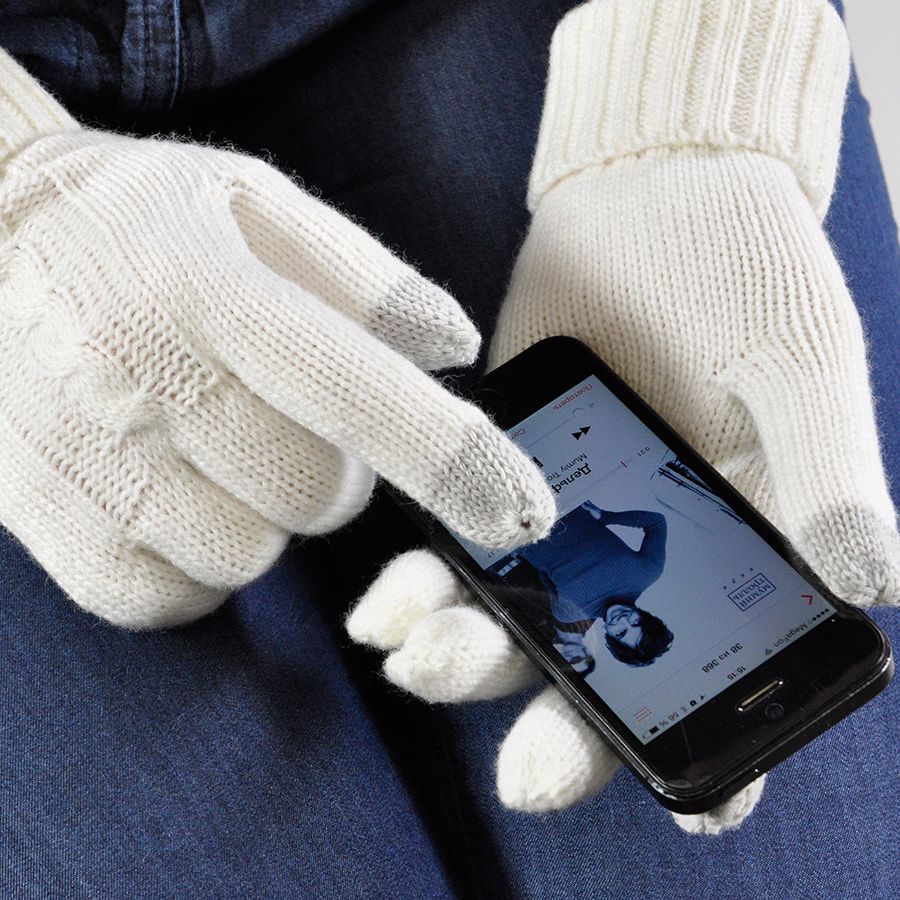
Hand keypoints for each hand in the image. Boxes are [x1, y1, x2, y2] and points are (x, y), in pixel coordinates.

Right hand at [0, 51, 553, 626]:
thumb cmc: (144, 228)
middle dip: (335, 473)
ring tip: (215, 444)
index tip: (524, 513)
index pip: (360, 392)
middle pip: (317, 499)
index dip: (456, 462)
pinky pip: (169, 598)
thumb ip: (366, 276)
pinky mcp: (50, 524)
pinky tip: (171, 491)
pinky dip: (195, 561)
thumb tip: (458, 348)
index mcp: (213, 287)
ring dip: (260, 514)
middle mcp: (142, 376)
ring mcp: (84, 460)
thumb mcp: (255, 204)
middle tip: (289, 417)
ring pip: (247, 555)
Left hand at [348, 0, 896, 831]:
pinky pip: (455, 549)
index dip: (726, 754)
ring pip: (520, 624)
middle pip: (611, 675)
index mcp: (741, 551)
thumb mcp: (803, 369)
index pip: (736, 677)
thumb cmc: (749, 274)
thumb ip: (830, 474)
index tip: (693, 805)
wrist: (652, 194)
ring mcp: (565, 522)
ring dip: (474, 660)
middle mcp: (649, 557)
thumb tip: (875, 586)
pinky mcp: (494, 474)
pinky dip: (420, 584)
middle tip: (526, 772)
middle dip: (567, 730)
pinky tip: (382, 610)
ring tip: (425, 666)